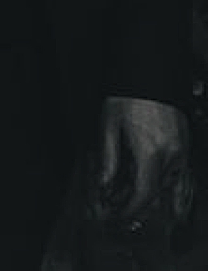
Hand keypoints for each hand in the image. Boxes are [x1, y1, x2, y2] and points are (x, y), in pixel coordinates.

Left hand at [94, 95, 192, 233]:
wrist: (149, 74)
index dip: (130, 209)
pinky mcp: (184, 144)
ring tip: (124, 191)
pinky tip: (145, 180)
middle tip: (116, 205)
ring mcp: (181, 150)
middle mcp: (171, 155)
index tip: (119, 215)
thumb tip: (105, 184)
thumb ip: (109, 160)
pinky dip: (160, 181)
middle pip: (156, 192)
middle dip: (136, 203)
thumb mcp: (109, 128)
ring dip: (147, 192)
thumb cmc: (129, 97)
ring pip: (167, 184)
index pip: (143, 194)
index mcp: (151, 153)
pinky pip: (176, 173)